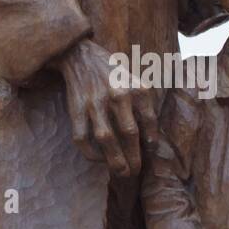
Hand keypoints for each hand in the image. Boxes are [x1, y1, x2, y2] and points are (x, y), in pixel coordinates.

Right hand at [53, 38, 157, 177]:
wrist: (81, 55)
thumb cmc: (112, 71)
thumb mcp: (135, 80)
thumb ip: (144, 103)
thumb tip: (150, 137)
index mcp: (135, 88)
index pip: (149, 120)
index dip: (152, 139)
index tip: (150, 152)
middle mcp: (117, 95)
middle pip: (129, 132)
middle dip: (134, 156)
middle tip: (136, 172)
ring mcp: (95, 103)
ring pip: (106, 138)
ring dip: (114, 159)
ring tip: (121, 173)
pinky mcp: (76, 109)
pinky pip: (82, 137)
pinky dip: (90, 153)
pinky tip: (98, 159)